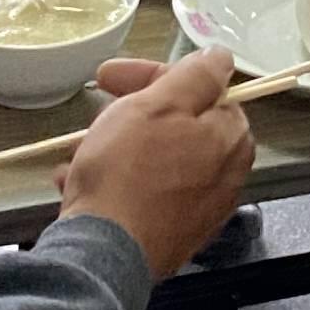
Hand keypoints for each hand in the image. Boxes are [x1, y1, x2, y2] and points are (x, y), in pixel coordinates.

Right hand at [58, 49, 256, 277]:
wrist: (103, 252)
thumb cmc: (128, 171)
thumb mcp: (158, 105)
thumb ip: (194, 76)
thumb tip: (220, 57)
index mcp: (229, 137)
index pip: (198, 88)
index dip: (151, 76)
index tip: (108, 77)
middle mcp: (225, 175)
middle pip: (177, 125)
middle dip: (131, 115)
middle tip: (95, 117)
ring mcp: (200, 209)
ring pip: (155, 160)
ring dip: (115, 148)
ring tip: (80, 153)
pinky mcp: (172, 235)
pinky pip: (144, 194)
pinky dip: (115, 183)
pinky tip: (79, 184)